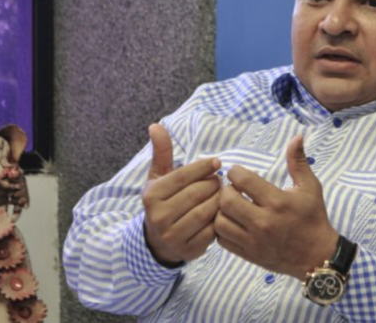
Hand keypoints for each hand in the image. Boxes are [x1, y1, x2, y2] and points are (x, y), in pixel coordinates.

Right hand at [142, 124, 221, 265]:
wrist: (158, 241)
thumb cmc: (163, 201)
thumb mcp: (159, 177)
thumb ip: (161, 152)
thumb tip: (156, 125)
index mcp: (152, 195)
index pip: (184, 176)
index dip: (204, 167)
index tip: (216, 162)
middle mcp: (159, 216)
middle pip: (198, 193)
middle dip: (214, 184)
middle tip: (220, 179)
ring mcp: (173, 236)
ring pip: (207, 211)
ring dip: (220, 200)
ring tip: (223, 193)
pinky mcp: (188, 250)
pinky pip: (212, 231)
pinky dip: (220, 219)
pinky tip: (221, 212)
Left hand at [214, 135, 338, 279]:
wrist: (316, 256)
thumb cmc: (313, 218)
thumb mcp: (310, 187)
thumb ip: (298, 161)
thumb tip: (297, 136)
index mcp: (277, 202)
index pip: (243, 180)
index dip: (236, 172)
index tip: (239, 173)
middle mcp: (263, 221)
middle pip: (226, 200)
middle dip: (225, 190)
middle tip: (233, 189)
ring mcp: (254, 240)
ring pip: (220, 221)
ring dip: (221, 210)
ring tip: (231, 206)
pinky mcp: (248, 254)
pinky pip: (221, 239)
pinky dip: (222, 228)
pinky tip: (232, 221)